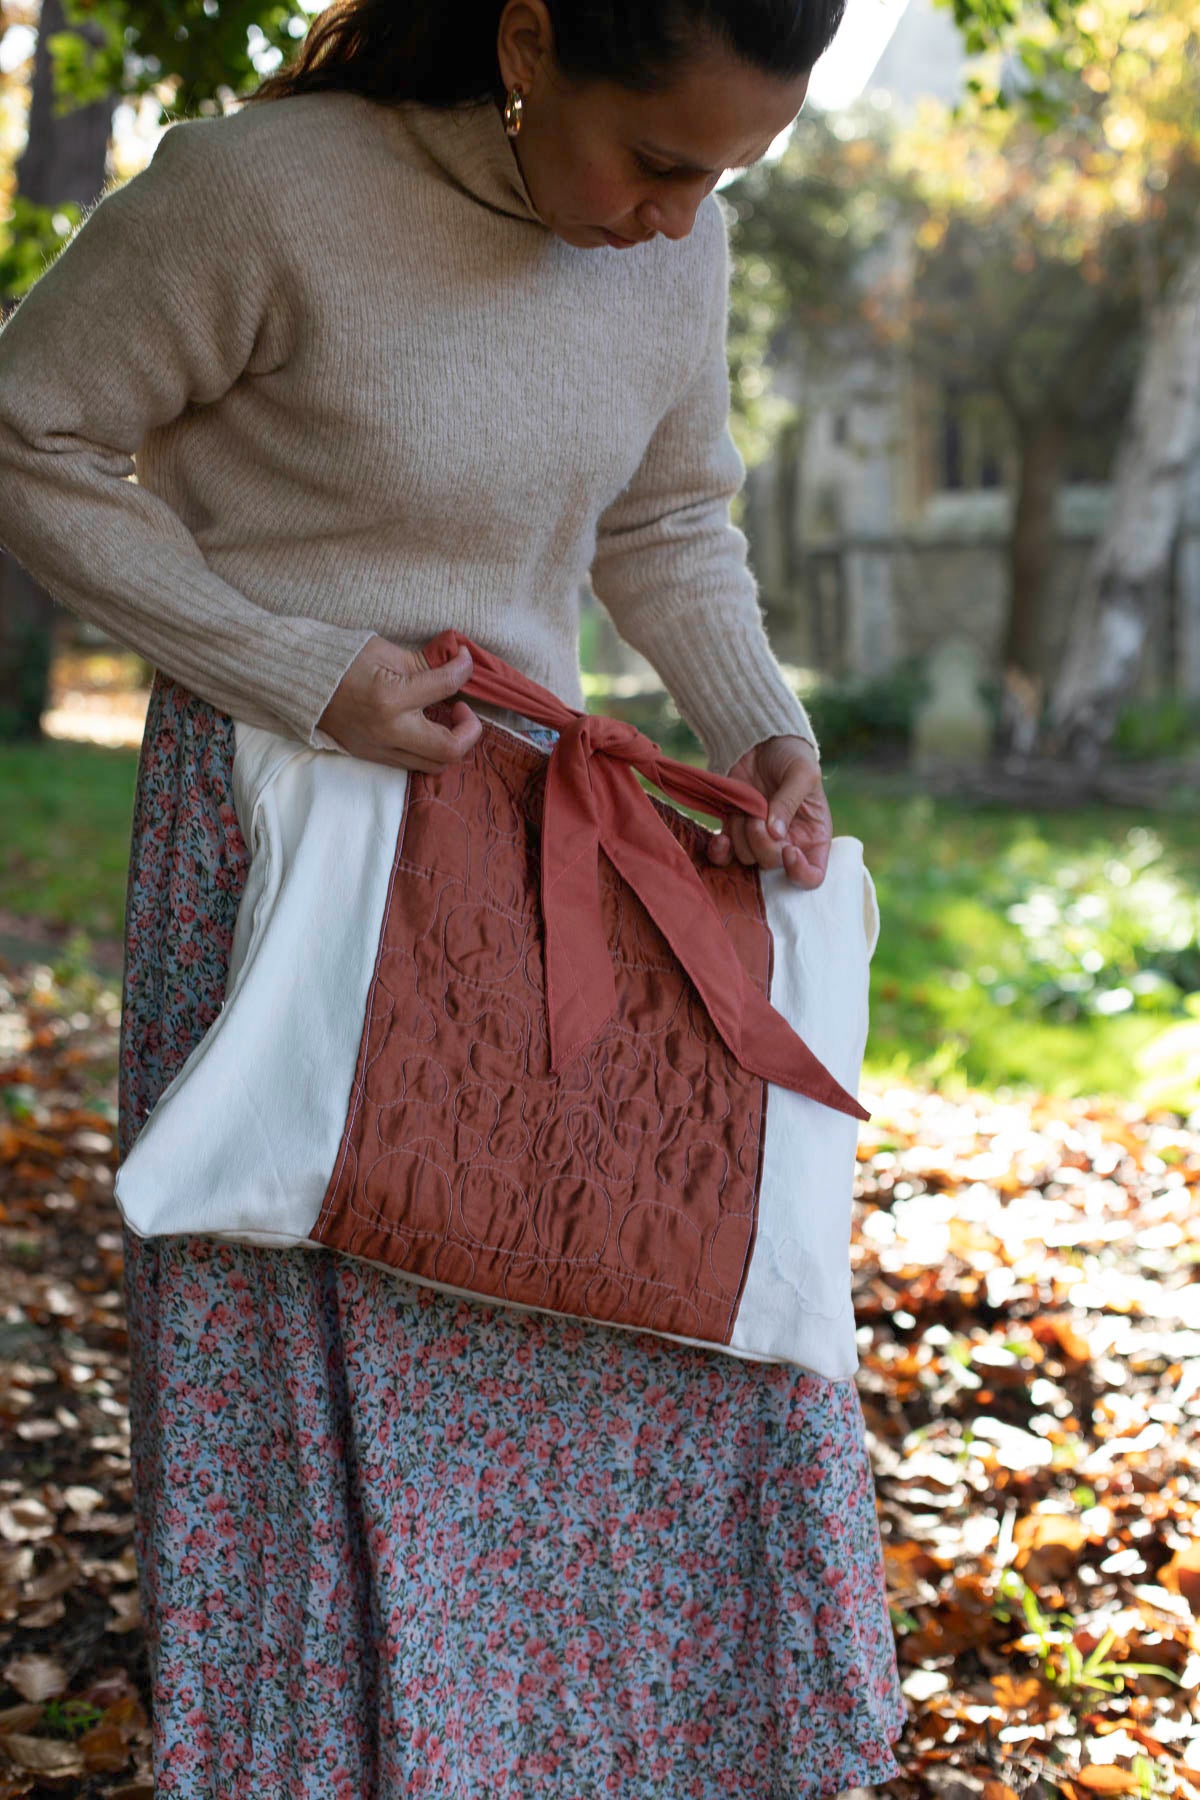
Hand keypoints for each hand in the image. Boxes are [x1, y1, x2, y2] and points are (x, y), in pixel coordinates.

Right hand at [316, 634, 482, 770]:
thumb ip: (424, 663)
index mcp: (391, 698)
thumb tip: (454, 662)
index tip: (464, 660)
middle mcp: (389, 731)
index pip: (446, 686)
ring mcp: (379, 750)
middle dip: (469, 729)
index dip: (464, 669)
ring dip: (451, 743)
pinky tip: (425, 727)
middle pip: (451, 750)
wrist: (298, 682)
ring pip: (435, 765)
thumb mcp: (385, 652)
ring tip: (446, 719)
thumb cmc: (339, 659)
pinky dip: (428, 749)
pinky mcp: (372, 757)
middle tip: (462, 707)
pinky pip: (413, 764)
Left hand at [705, 734, 829, 888]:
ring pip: (747, 858)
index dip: (799, 872)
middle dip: (762, 843)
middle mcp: (787, 842)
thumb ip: (790, 802)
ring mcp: (758, 838)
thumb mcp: (802, 773)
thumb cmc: (791, 755)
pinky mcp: (734, 830)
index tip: (788, 850)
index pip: (812, 874)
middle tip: (757, 817)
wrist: (761, 740)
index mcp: (813, 835)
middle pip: (773, 865)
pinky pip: (724, 855)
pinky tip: (721, 838)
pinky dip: (720, 851)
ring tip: (747, 808)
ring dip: (742, 834)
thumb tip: (776, 833)